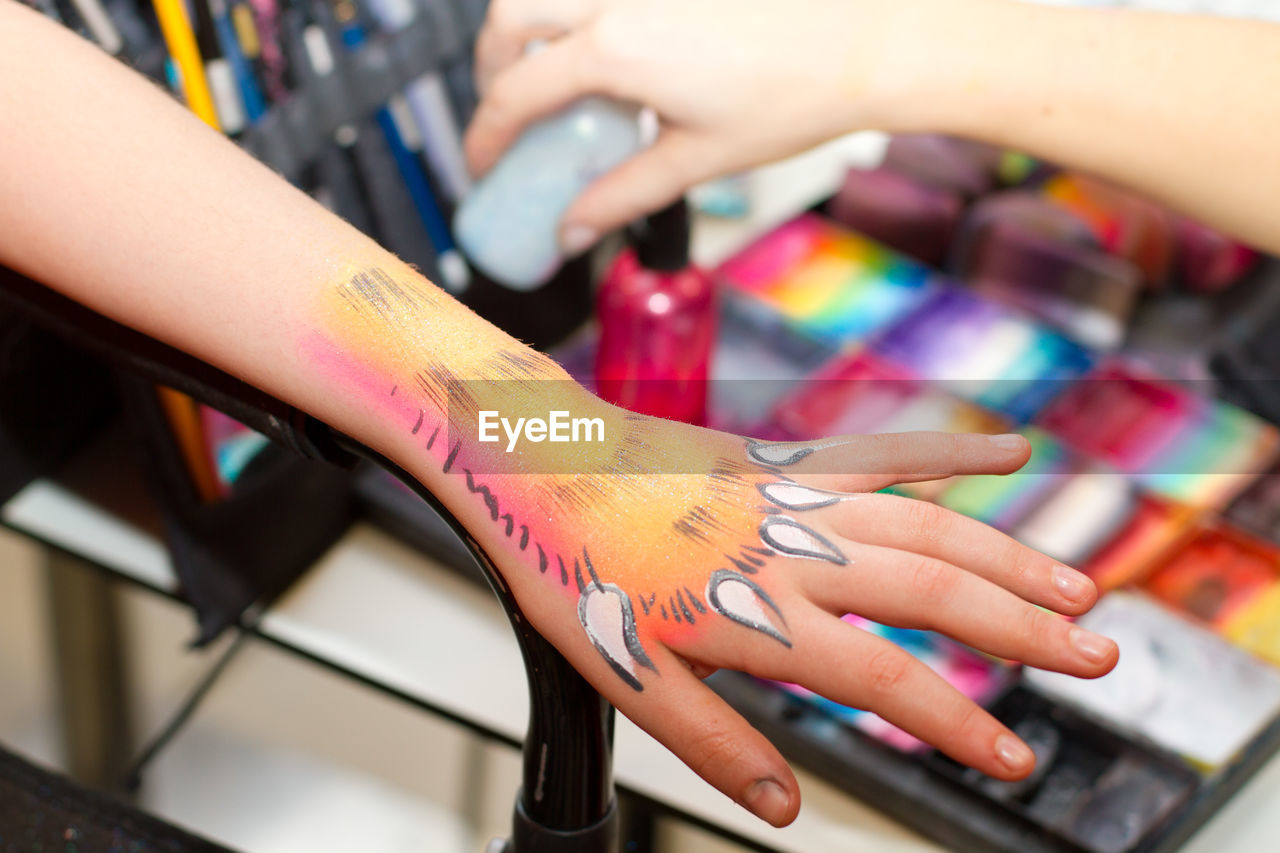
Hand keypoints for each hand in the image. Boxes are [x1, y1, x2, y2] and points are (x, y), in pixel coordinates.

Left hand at [317, 266, 1116, 827]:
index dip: (954, 724)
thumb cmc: (569, 565)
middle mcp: (789, 550)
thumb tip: (783, 807)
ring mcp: (791, 497)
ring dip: (1007, 554)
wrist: (533, 462)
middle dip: (1023, 627)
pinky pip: (878, 453)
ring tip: (1075, 586)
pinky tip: (1004, 456)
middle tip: (1098, 658)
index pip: (881, 678)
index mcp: (752, 613)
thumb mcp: (625, 676)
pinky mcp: (779, 462)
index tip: (1011, 757)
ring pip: (923, 522)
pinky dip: (946, 454)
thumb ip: (713, 742)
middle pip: (933, 588)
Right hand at [464, 0, 937, 249]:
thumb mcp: (695, 159)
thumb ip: (621, 195)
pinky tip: (603, 44)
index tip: (484, 164)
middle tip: (507, 108)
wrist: (865, 41)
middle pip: (509, 17)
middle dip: (490, 65)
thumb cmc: (796, 94)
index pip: (515, 92)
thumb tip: (573, 231)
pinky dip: (579, 12)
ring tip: (550, 73)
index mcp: (616, 50)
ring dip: (529, 26)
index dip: (486, 136)